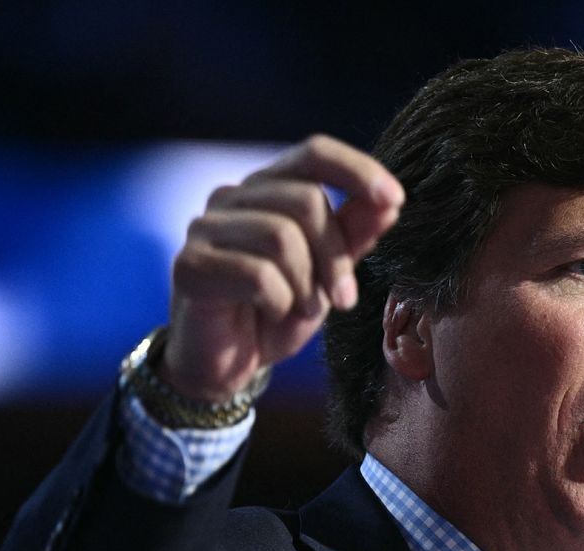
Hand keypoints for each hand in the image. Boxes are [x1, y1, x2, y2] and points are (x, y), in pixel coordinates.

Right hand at [160, 135, 403, 401]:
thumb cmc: (278, 312)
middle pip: (306, 200)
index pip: (314, 153)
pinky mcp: (189, 265)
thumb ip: (353, 236)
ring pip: (281, 236)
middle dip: (336, 255)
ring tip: (302, 309)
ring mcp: (205, 227)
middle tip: (344, 298)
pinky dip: (279, 302)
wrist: (228, 365)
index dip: (357, 170)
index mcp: (268, 188)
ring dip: (307, 284)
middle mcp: (232, 196)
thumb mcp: (327, 274)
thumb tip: (390, 203)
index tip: (395, 199)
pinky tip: (272, 314)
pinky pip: (256, 274)